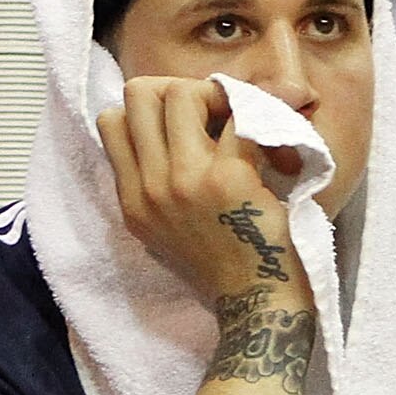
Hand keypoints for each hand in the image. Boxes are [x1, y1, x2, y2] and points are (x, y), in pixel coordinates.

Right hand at [97, 76, 317, 310]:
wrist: (257, 303)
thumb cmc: (222, 264)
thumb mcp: (167, 230)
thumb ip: (156, 185)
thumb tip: (167, 128)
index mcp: (132, 201)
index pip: (111, 121)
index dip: (149, 110)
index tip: (184, 127)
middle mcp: (150, 189)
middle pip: (139, 93)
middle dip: (178, 91)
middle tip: (214, 116)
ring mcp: (185, 182)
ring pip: (179, 92)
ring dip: (214, 94)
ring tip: (241, 120)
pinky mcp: (228, 179)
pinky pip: (239, 114)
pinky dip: (266, 110)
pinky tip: (283, 129)